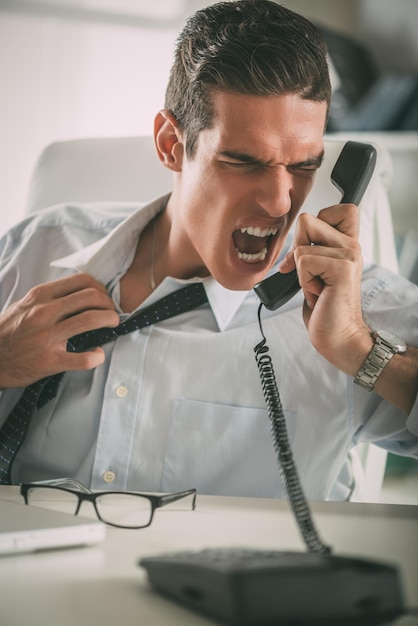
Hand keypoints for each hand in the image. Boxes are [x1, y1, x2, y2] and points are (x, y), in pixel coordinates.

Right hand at [0, 273, 119, 388]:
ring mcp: (46, 337)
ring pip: (91, 320)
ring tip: (113, 325)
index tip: (104, 297)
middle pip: (91, 297)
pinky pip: (83, 359)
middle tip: (112, 313)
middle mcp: (44, 312)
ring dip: (110, 321)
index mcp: (40, 296)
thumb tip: (79, 294)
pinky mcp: (49, 361)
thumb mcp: (25, 305)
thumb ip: (50, 298)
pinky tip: (98, 354)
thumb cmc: (9, 331)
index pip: (81, 281)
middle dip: (109, 304)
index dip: (100, 288)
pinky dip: (97, 356)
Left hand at [279, 204, 372, 374]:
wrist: (338, 335)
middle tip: (311, 274)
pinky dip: (303, 280)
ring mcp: (349, 255)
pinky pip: (303, 260)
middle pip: (308, 221)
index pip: (339, 208)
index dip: (316, 222)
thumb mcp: (315, 272)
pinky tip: (318, 293)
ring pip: (302, 246)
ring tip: (317, 286)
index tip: (314, 249)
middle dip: (298, 249)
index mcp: (348, 243)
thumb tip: (292, 242)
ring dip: (301, 271)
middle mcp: (352, 245)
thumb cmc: (325, 307)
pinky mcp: (341, 268)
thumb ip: (310, 250)